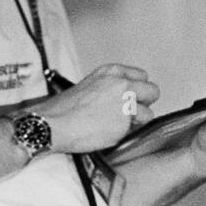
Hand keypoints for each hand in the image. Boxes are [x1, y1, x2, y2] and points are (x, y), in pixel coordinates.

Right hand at [33, 63, 158, 152]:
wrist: (52, 124)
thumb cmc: (64, 110)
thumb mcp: (90, 86)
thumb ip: (111, 89)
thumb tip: (124, 99)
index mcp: (111, 71)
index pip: (142, 76)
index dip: (137, 90)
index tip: (130, 98)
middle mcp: (122, 83)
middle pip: (152, 91)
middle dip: (143, 104)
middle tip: (129, 114)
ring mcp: (125, 102)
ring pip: (147, 113)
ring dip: (135, 122)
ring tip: (114, 125)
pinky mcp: (124, 121)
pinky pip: (135, 130)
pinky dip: (125, 134)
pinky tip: (107, 132)